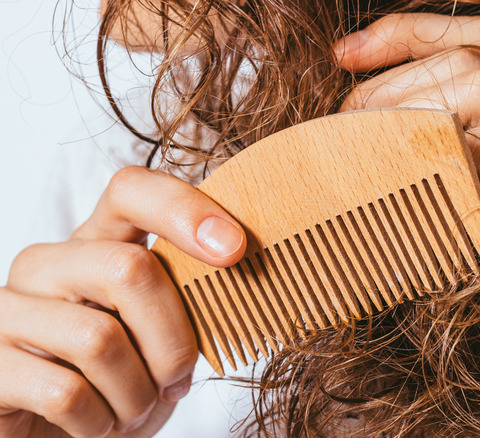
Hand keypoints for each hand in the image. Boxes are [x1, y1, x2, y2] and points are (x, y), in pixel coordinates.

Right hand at [0, 166, 245, 436]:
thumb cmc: (119, 383)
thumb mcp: (161, 335)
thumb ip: (188, 299)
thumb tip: (241, 266)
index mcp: (96, 245)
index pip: (132, 190)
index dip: (185, 209)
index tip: (235, 249)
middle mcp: (47, 265)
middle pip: (129, 268)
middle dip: (174, 339)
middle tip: (176, 381)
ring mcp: (9, 310)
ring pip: (101, 338)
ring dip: (137, 394)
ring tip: (134, 410)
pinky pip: (65, 392)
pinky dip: (100, 422)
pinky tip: (98, 426)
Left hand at [335, 13, 479, 216]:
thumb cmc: (468, 291)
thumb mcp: (440, 205)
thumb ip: (423, 157)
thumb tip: (349, 119)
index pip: (479, 46)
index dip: (409, 33)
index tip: (345, 54)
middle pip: (476, 56)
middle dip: (392, 76)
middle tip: (341, 119)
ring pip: (478, 85)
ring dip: (401, 103)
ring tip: (358, 144)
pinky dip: (424, 148)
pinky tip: (387, 174)